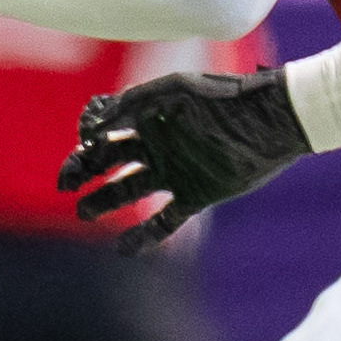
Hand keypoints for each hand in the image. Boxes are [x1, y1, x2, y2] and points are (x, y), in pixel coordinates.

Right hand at [62, 68, 310, 246]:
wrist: (274, 120)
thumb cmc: (225, 97)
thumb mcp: (174, 90)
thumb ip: (132, 104)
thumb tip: (92, 129)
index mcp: (148, 118)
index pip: (103, 134)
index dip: (84, 145)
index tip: (81, 149)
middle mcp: (157, 146)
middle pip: (108, 164)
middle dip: (83, 173)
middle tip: (66, 186)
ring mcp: (175, 172)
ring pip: (129, 192)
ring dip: (103, 203)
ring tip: (83, 213)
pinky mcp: (197, 195)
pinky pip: (164, 221)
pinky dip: (144, 237)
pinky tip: (122, 250)